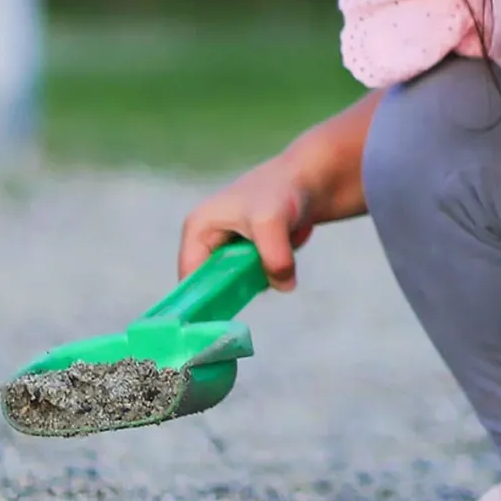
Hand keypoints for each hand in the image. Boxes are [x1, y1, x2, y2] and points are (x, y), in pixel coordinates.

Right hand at [177, 153, 318, 290]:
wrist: (310, 178)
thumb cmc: (282, 191)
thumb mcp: (272, 222)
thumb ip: (274, 256)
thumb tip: (283, 286)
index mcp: (198, 229)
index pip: (189, 278)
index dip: (202, 301)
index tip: (221, 322)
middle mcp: (208, 239)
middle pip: (215, 283)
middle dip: (241, 285)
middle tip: (267, 277)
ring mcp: (229, 247)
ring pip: (241, 281)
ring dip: (264, 273)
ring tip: (282, 244)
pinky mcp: (250, 252)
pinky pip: (259, 275)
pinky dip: (275, 268)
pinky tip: (288, 244)